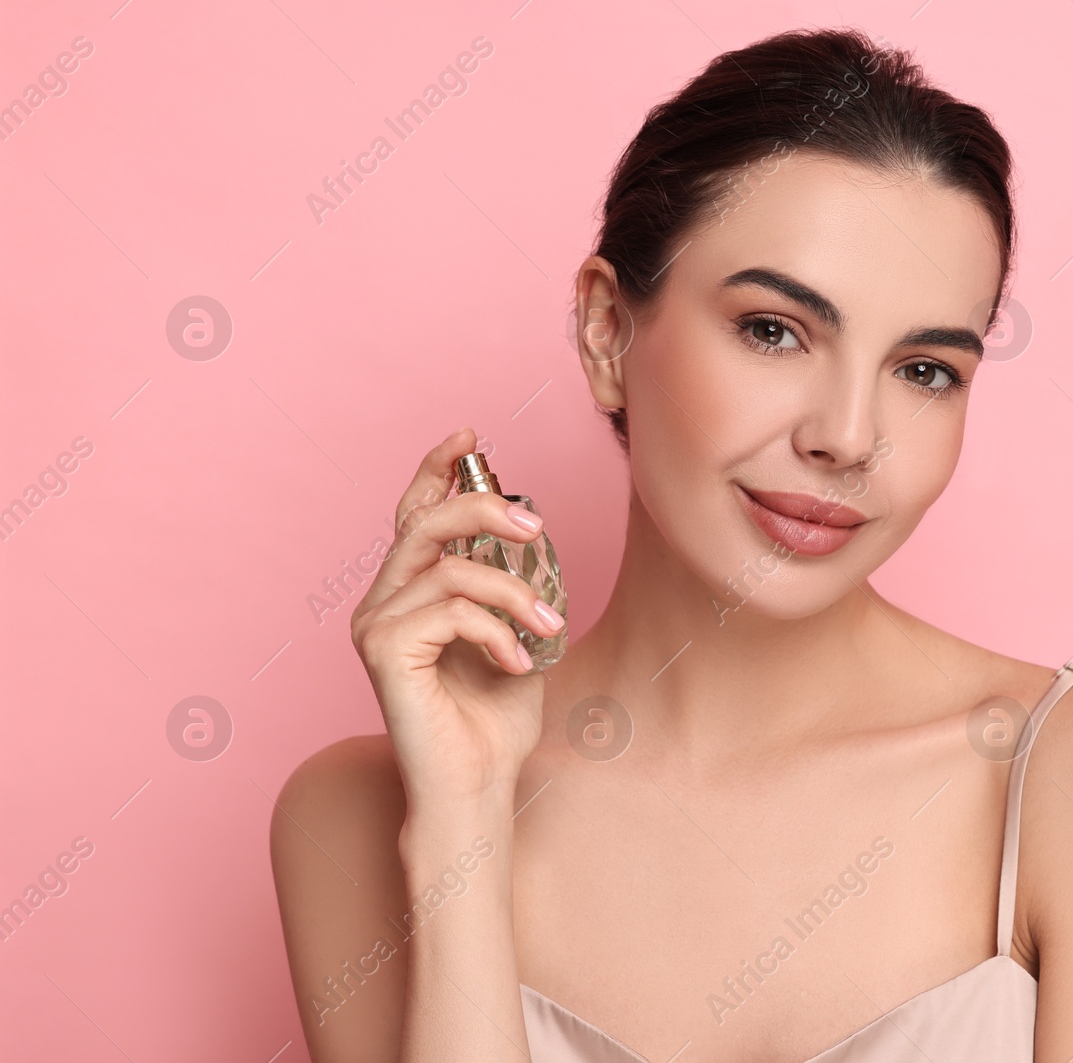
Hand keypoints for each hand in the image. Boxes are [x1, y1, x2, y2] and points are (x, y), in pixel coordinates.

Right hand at [349, 426, 566, 808]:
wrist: (478, 785)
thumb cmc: (495, 718)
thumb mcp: (518, 633)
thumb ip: (514, 583)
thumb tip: (530, 528)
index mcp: (410, 592)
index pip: (414, 514)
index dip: (437, 469)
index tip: (472, 435)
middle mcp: (381, 602)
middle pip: (424, 523)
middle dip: (483, 508)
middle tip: (535, 527)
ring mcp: (376, 626)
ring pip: (448, 568)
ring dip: (512, 594)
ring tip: (548, 630)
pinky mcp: (382, 651)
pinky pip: (448, 610)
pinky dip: (495, 630)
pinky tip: (517, 662)